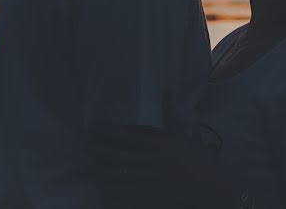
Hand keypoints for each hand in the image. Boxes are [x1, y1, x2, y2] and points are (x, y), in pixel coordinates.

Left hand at [88, 94, 220, 206]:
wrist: (199, 184)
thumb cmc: (188, 156)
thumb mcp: (179, 132)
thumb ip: (169, 113)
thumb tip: (166, 92)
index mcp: (156, 143)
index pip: (126, 136)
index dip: (108, 133)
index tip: (96, 129)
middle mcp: (147, 159)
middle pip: (115, 154)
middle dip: (98, 150)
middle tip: (86, 146)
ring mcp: (143, 178)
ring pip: (114, 173)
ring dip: (100, 168)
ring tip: (90, 163)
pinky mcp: (142, 192)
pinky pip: (119, 189)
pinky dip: (108, 185)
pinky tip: (101, 181)